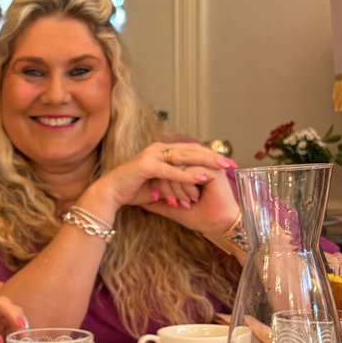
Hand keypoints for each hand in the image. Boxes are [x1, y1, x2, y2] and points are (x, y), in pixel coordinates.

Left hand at [0, 295, 26, 342]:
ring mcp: (1, 326)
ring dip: (23, 332)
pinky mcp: (6, 336)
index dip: (11, 311)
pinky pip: (18, 335)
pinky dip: (22, 341)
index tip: (19, 324)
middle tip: (23, 337)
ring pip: (18, 322)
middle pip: (13, 310)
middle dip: (20, 322)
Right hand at [88, 142, 236, 216]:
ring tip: (222, 168)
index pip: (191, 150)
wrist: (109, 194)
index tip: (228, 164)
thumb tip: (193, 186)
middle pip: (192, 150)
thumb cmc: (132, 190)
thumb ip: (175, 181)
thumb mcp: (160, 184)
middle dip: (214, 157)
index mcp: (161, 151)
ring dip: (205, 162)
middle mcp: (158, 148)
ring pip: (184, 157)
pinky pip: (171, 170)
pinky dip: (187, 174)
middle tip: (232, 163)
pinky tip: (202, 177)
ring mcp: (151, 155)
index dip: (210, 156)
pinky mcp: (146, 165)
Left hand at [139, 151, 240, 237]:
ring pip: (179, 167)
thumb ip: (159, 201)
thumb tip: (141, 200)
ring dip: (174, 188)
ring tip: (179, 203)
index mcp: (190, 169)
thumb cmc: (198, 218)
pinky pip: (190, 172)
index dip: (159, 181)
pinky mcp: (213, 172)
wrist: (217, 227)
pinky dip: (184, 187)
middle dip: (164, 184)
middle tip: (166, 201)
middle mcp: (199, 164)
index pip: (167, 166)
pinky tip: (186, 200)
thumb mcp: (173, 208)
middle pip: (171, 164)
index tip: (154, 197)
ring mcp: (207, 166)